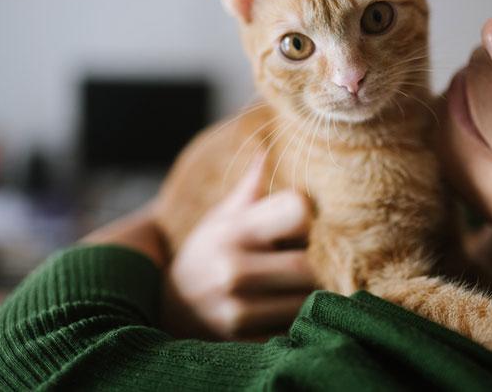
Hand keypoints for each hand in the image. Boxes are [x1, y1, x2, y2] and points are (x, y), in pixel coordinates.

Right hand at [161, 156, 315, 339]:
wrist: (169, 309)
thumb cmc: (208, 253)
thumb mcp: (222, 218)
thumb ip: (251, 187)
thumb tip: (267, 147)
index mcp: (236, 230)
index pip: (299, 210)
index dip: (314, 216)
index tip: (311, 226)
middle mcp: (234, 269)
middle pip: (311, 263)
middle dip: (323, 263)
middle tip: (323, 261)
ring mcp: (238, 310)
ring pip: (310, 301)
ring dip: (318, 295)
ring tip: (310, 286)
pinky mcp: (244, 343)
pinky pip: (296, 332)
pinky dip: (306, 325)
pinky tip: (297, 312)